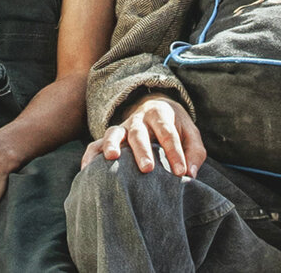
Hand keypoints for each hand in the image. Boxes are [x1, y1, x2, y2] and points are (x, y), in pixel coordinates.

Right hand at [80, 93, 205, 176]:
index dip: (174, 152)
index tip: (180, 172)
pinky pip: (95, 143)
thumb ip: (194, 152)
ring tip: (112, 158)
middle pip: (139, 133)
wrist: (155, 106)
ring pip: (114, 133)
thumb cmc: (176, 127)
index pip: (168, 133)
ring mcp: (122, 127)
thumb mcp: (191, 133)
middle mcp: (139, 119)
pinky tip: (86, 170)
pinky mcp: (110, 138)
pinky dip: (90, 154)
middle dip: (142, 151)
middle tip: (147, 169)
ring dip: (111, 144)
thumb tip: (190, 175)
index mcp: (161, 115)